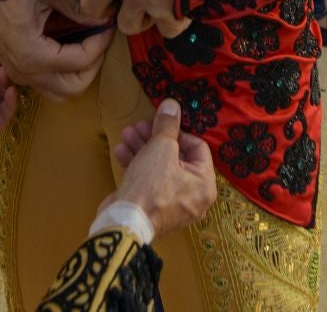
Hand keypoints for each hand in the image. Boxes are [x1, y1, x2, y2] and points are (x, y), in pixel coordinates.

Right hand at [0, 0, 112, 98]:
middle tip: (100, 38)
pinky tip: (69, 43)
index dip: (101, 44)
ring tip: (87, 43)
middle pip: (73, 88)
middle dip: (93, 65)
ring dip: (78, 72)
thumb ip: (78, 6)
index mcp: (32, 55)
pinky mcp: (14, 66)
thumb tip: (102, 18)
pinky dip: (63, 71)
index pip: (81, 62)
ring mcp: (17, 72)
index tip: (108, 25)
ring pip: (59, 91)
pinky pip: (46, 82)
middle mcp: (24, 71)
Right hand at [104, 99, 217, 239]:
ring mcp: (171, 205)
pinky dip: (137, 166)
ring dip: (142, 148)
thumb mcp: (161, 148)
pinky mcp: (152, 209)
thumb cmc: (151, 185)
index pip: (198, 148)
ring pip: (159, 169)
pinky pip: (149, 183)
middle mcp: (193, 197)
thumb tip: (172, 104)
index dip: (178, 131)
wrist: (125, 222)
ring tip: (127, 134)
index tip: (160, 122)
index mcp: (204, 184)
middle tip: (139, 125)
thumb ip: (168, 125)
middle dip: (155, 138)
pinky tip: (121, 151)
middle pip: (176, 157)